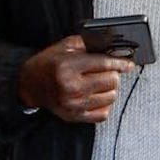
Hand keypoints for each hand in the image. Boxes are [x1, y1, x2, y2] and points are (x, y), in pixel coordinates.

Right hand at [18, 36, 134, 123]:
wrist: (30, 85)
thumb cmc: (49, 64)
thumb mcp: (64, 47)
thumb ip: (88, 43)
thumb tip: (112, 44)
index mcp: (68, 67)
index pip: (104, 64)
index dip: (120, 63)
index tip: (129, 64)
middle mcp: (71, 87)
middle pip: (111, 81)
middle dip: (113, 74)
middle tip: (106, 72)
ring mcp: (74, 104)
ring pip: (111, 97)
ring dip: (109, 89)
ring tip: (99, 83)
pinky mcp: (75, 116)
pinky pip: (104, 113)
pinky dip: (104, 104)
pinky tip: (96, 96)